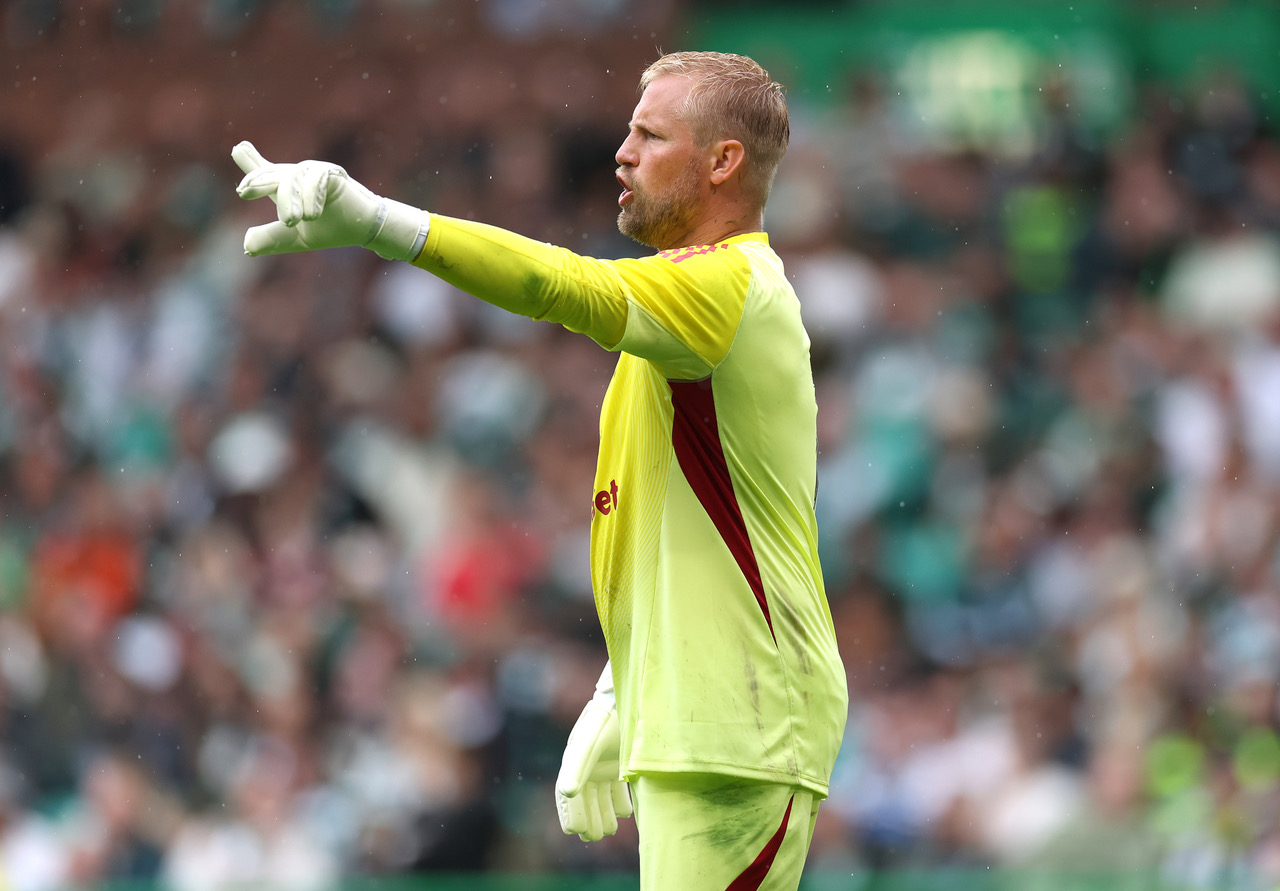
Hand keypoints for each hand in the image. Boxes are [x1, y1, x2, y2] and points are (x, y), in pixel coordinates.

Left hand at [231, 141, 428, 260]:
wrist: (364, 229)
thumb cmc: (334, 230)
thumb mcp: (296, 238)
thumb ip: (271, 238)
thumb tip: (245, 245)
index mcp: (289, 189)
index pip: (267, 173)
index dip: (251, 163)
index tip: (238, 149)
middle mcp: (299, 176)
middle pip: (272, 174)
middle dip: (257, 181)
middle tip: (243, 192)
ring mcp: (314, 172)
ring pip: (291, 179)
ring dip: (288, 200)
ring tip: (290, 222)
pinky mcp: (331, 173)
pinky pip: (314, 179)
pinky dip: (310, 198)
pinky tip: (312, 215)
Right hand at [555, 696, 632, 841]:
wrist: (628, 697)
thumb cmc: (607, 718)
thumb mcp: (591, 742)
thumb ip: (578, 765)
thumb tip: (566, 792)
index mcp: (574, 760)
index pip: (567, 794)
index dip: (569, 812)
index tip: (575, 831)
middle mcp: (587, 765)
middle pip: (584, 799)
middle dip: (588, 819)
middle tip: (595, 836)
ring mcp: (604, 764)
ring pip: (600, 797)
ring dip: (603, 814)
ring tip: (609, 831)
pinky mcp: (620, 763)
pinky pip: (616, 788)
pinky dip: (619, 802)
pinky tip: (625, 813)